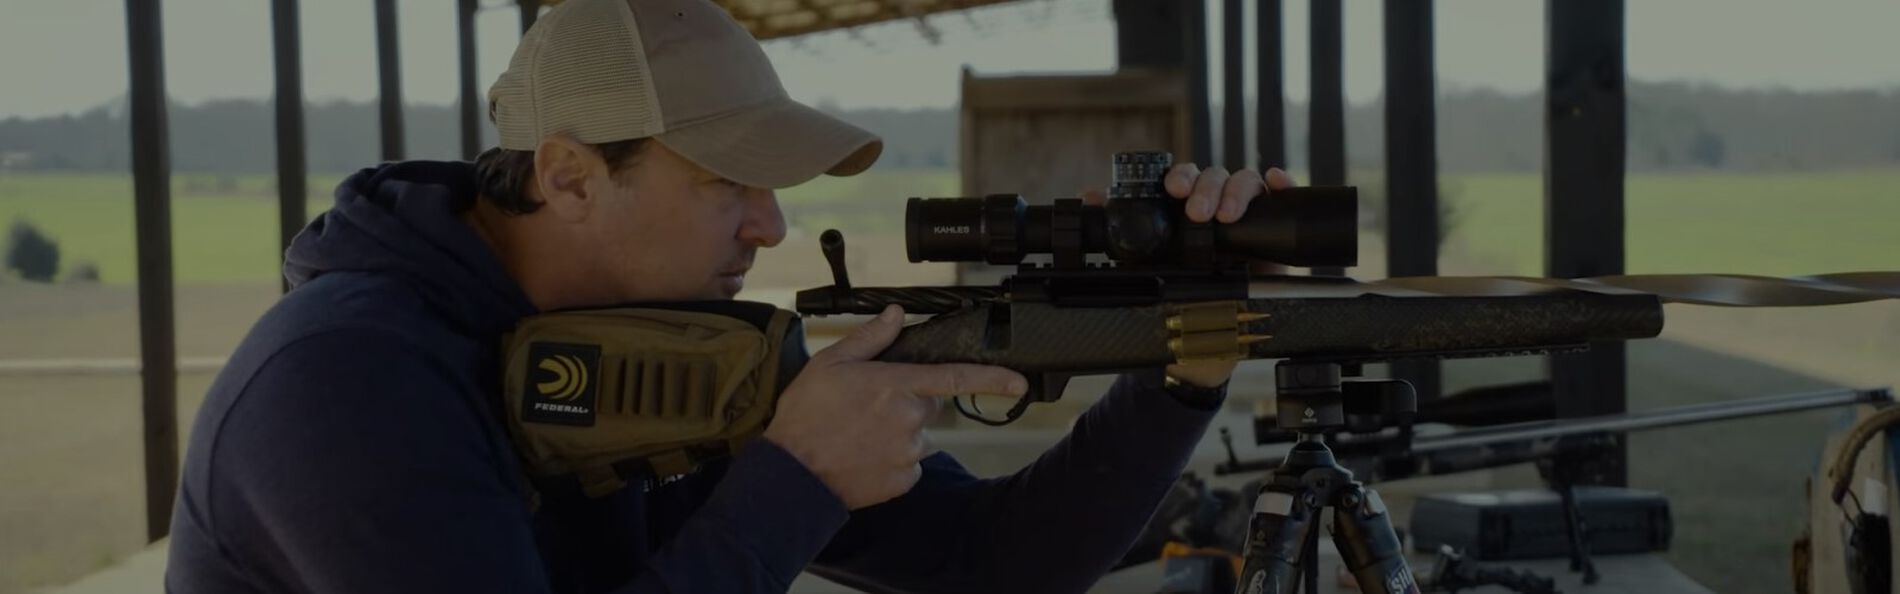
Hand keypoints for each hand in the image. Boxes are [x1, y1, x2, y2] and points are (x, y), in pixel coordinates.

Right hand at [763, 304, 1027, 509]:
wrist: (792, 475)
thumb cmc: (806, 415)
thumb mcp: (830, 364)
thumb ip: (870, 338)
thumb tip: (897, 314)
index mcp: (896, 385)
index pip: (956, 378)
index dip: (995, 379)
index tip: (1020, 383)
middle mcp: (910, 419)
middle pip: (928, 404)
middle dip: (908, 401)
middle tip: (867, 407)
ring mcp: (909, 452)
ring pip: (917, 435)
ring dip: (898, 432)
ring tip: (858, 434)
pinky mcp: (904, 480)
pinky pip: (909, 464)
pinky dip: (892, 459)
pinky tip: (863, 455)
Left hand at [1082, 162, 1299, 388]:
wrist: (1203, 351)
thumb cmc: (1173, 305)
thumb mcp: (1142, 271)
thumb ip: (1118, 236)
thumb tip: (1090, 196)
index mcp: (1183, 214)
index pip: (1187, 180)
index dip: (1182, 177)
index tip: (1173, 189)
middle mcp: (1215, 211)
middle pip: (1216, 177)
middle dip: (1207, 187)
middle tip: (1199, 212)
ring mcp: (1246, 221)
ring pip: (1246, 183)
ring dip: (1236, 191)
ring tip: (1226, 215)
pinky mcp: (1272, 235)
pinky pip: (1279, 201)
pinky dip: (1281, 184)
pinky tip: (1277, 182)